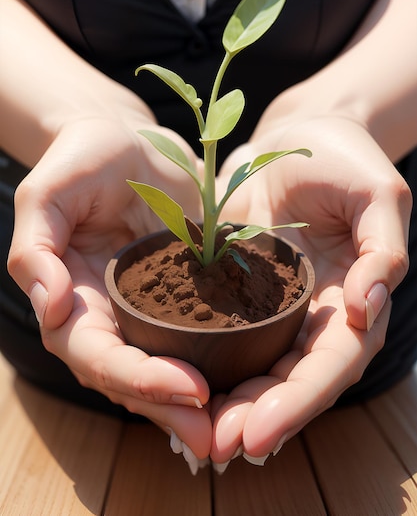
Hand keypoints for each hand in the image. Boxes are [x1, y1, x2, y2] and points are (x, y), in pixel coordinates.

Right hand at [7, 117, 211, 458]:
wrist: (129, 140)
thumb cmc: (83, 158)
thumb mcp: (49, 191)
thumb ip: (36, 246)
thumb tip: (49, 305)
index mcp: (73, 297)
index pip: (96, 354)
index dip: (135, 377)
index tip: (186, 387)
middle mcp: (110, 314)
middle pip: (132, 377)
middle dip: (169, 408)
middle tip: (214, 435)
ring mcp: (149, 308)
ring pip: (168, 366)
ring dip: (196, 402)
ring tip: (237, 424)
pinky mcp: (186, 291)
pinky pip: (201, 334)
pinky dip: (221, 361)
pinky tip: (254, 379)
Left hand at [210, 115, 410, 464]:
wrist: (298, 135)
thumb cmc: (344, 157)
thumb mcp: (377, 192)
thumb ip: (384, 246)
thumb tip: (369, 304)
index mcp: (353, 297)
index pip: (334, 362)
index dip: (302, 401)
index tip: (259, 433)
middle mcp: (313, 312)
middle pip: (292, 377)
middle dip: (259, 417)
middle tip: (216, 449)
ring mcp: (274, 303)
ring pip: (256, 365)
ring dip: (229, 403)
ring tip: (194, 435)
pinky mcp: (237, 287)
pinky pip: (222, 330)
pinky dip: (205, 360)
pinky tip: (178, 383)